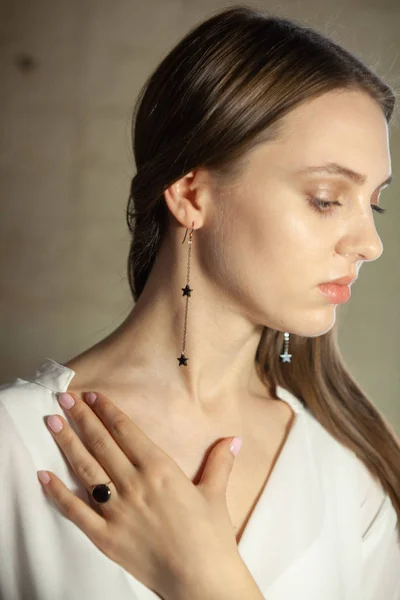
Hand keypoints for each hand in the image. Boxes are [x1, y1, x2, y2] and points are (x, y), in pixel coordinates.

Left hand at [37, 390, 242, 598]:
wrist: (201, 580)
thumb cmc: (211, 536)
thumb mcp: (215, 493)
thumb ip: (220, 462)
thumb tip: (234, 439)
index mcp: (160, 469)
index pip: (126, 431)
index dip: (108, 411)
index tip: (93, 395)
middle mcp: (135, 484)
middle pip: (102, 443)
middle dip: (81, 418)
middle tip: (64, 399)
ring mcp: (117, 510)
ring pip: (86, 469)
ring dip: (68, 443)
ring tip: (53, 423)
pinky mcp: (105, 537)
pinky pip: (75, 512)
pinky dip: (57, 493)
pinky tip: (43, 476)